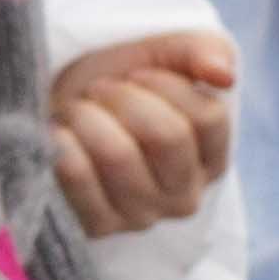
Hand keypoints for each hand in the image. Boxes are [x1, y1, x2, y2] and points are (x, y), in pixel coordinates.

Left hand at [45, 30, 238, 235]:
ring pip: (119, 154)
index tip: (138, 74)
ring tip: (77, 109)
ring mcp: (142, 216)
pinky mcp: (98, 227)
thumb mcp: (163, 55)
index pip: (208, 117)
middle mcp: (184, 196)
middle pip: (166, 136)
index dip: (167, 84)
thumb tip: (224, 75)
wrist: (54, 109)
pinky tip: (58, 133)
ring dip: (89, 116)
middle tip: (101, 88)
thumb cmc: (117, 84)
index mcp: (210, 159)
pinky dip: (64, 145)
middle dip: (125, 97)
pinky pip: (80, 179)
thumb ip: (202, 52)